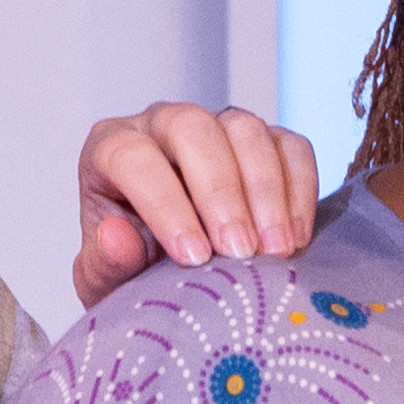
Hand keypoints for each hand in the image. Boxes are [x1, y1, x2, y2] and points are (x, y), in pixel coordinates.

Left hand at [74, 101, 324, 305]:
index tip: (193, 257)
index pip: (132, 158)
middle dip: (220, 193)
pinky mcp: (266, 141)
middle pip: (192, 129)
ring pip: (246, 130)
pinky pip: (291, 147)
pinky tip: (295, 238)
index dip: (164, 205)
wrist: (173, 273)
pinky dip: (298, 190)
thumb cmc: (131, 268)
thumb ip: (105, 262)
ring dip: (265, 191)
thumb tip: (117, 237)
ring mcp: (218, 125)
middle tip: (238, 252)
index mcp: (110, 149)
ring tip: (273, 250)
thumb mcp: (106, 278)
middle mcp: (161, 124)